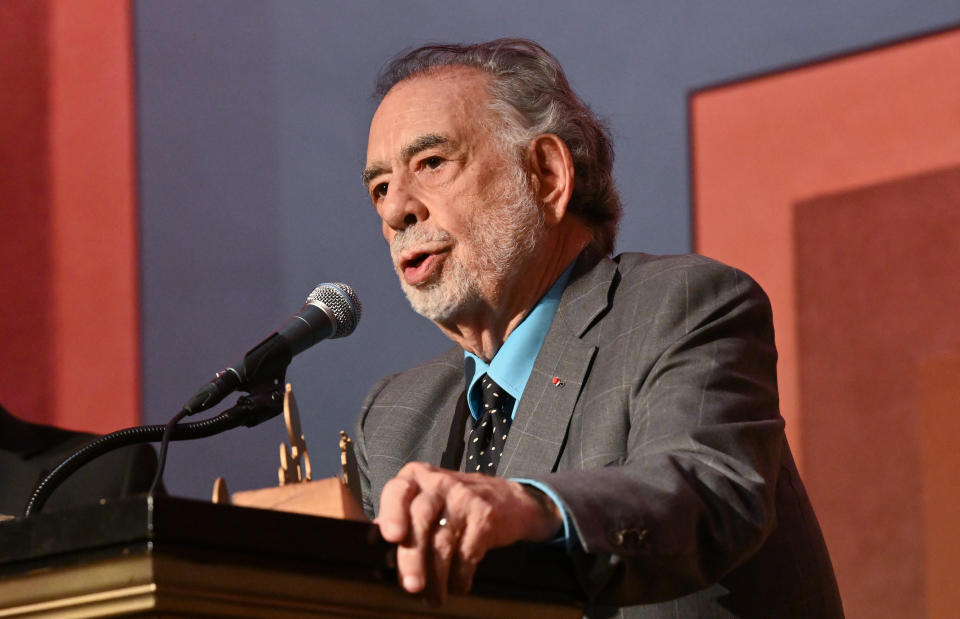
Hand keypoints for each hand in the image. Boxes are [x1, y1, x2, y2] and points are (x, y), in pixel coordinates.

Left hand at [376, 461, 562, 605]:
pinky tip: (457, 586)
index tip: (391, 537)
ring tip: (433, 599)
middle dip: (413, 557)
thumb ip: (400, 515)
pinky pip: (467, 553)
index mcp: (416, 477)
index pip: (398, 492)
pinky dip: (460, 576)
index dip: (392, 514)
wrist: (509, 500)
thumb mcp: (426, 500)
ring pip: (443, 541)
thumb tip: (371, 542)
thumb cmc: (453, 505)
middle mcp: (439, 483)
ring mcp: (464, 498)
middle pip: (421, 519)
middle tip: (411, 587)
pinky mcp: (486, 517)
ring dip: (437, 578)